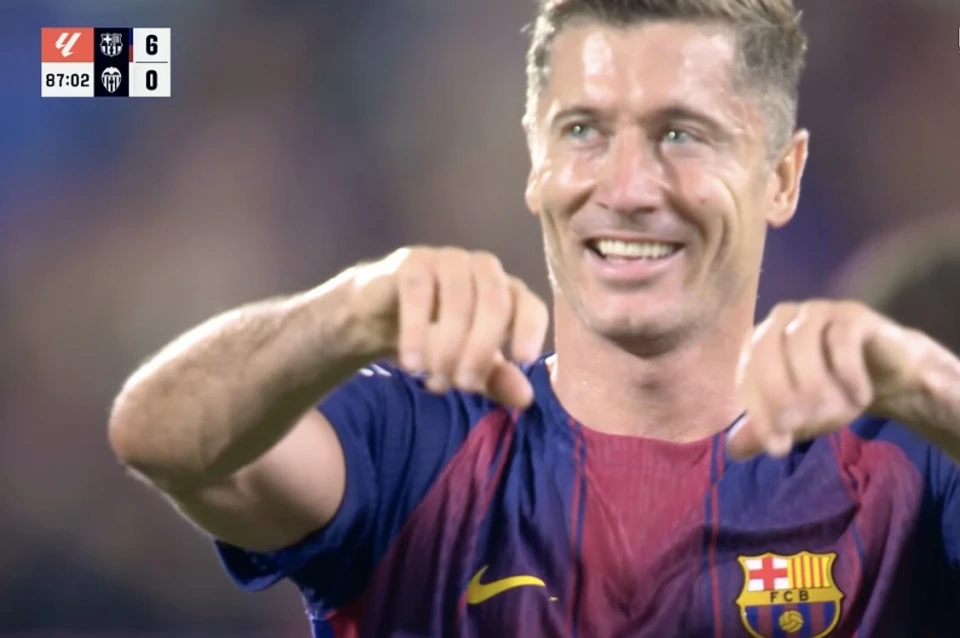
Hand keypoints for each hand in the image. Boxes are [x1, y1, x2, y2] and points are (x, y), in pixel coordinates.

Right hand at [353, 247, 549, 407]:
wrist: (379, 319)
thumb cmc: (435, 340)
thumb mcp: (469, 365)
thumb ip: (498, 378)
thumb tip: (526, 398)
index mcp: (507, 291)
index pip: (530, 304)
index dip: (530, 329)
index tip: (522, 360)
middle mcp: (484, 268)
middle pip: (495, 302)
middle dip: (481, 348)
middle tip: (464, 385)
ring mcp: (449, 259)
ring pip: (458, 298)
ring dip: (448, 345)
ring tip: (435, 382)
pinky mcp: (413, 261)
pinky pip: (418, 291)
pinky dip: (416, 330)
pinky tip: (412, 363)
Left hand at [727, 300, 931, 459]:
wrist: (889, 376)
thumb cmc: (832, 392)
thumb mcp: (797, 416)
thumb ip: (766, 428)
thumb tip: (734, 450)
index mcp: (759, 340)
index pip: (747, 376)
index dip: (759, 414)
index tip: (777, 448)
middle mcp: (781, 318)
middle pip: (766, 353)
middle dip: (779, 396)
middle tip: (799, 428)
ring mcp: (816, 312)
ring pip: (802, 344)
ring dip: (815, 385)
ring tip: (836, 415)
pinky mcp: (852, 314)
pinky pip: (842, 339)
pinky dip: (849, 372)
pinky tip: (861, 399)